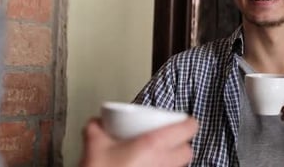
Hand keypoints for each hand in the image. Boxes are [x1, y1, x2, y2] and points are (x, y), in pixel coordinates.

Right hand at [80, 117, 197, 166]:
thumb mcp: (94, 145)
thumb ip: (96, 128)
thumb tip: (97, 123)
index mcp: (154, 144)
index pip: (189, 129)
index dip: (188, 122)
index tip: (182, 120)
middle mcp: (164, 163)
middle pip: (188, 151)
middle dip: (181, 144)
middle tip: (168, 139)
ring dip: (173, 161)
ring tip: (158, 157)